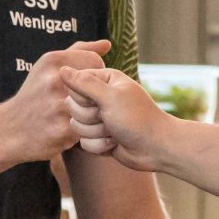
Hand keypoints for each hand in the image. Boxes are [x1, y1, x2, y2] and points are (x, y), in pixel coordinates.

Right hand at [0, 39, 112, 163]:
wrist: (9, 130)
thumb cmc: (34, 95)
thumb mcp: (48, 67)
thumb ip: (79, 52)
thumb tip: (107, 44)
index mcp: (52, 61)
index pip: (96, 62)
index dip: (95, 75)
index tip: (85, 85)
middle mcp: (55, 80)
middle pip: (97, 85)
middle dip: (94, 95)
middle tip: (84, 103)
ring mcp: (58, 105)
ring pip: (96, 108)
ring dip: (92, 115)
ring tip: (78, 118)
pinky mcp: (62, 129)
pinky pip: (88, 128)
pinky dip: (83, 131)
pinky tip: (70, 131)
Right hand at [63, 67, 177, 170]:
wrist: (155, 148)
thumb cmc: (137, 118)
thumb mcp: (110, 97)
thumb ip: (84, 83)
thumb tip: (62, 70)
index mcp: (105, 81)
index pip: (74, 83)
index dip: (82, 97)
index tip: (98, 102)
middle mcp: (100, 97)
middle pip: (72, 107)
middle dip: (90, 118)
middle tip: (108, 118)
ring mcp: (99, 118)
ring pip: (76, 126)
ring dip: (96, 133)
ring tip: (114, 132)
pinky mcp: (98, 136)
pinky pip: (83, 142)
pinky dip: (99, 145)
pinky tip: (114, 143)